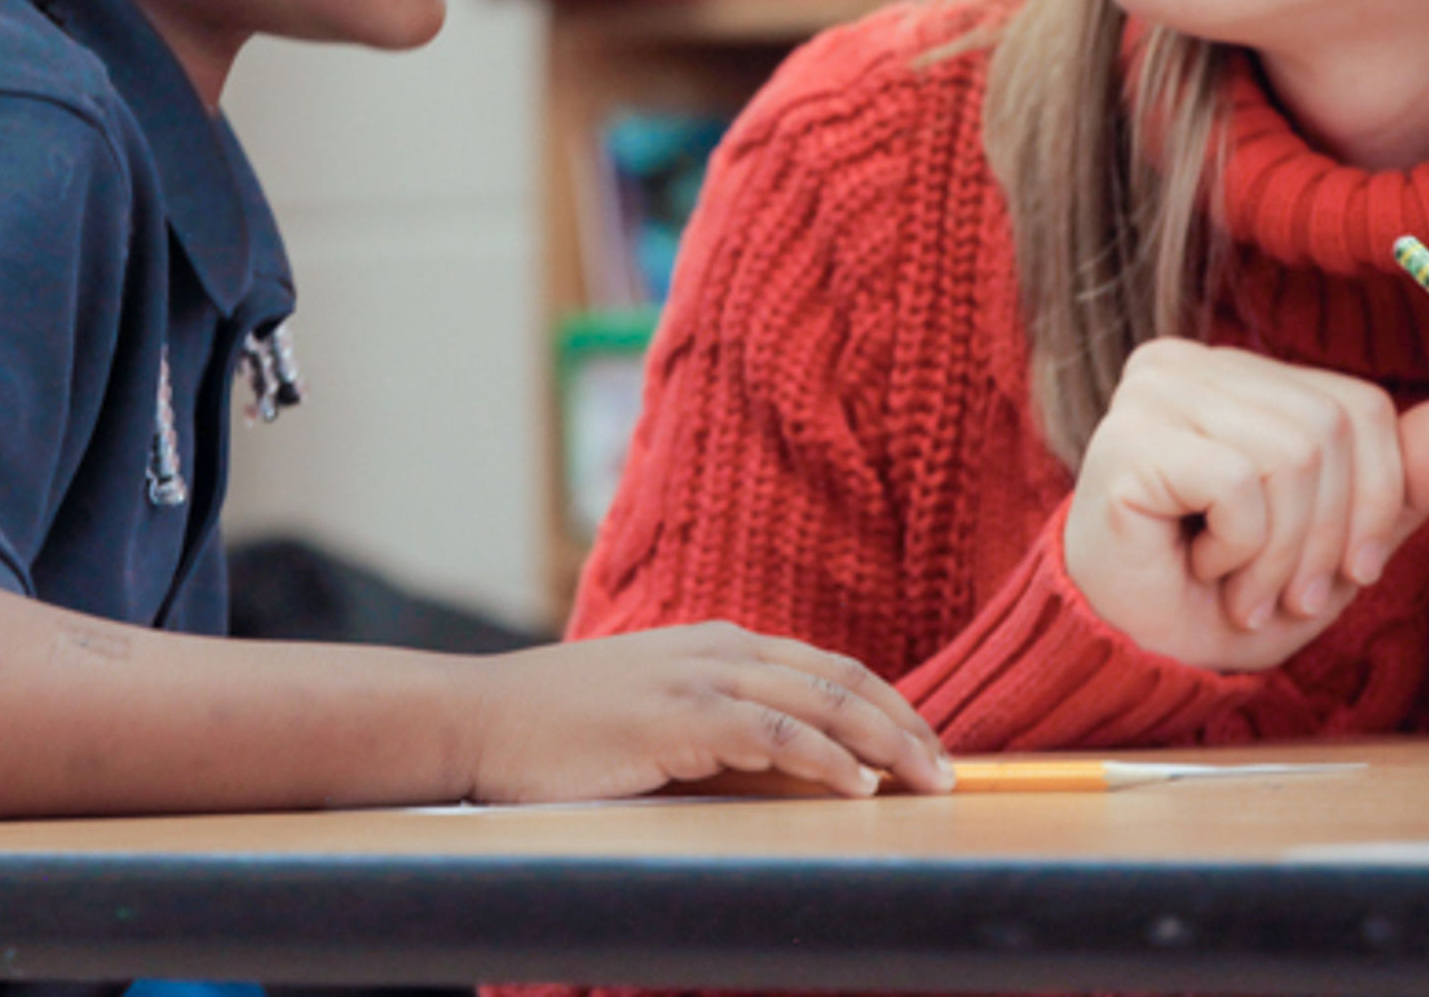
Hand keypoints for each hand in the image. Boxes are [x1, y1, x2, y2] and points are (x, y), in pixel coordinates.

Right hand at [460, 623, 954, 803]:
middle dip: (905, 724)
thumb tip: (797, 776)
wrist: (477, 721)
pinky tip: (856, 785)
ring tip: (926, 781)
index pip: (827, 668)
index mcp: (718, 644)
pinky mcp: (672, 717)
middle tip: (950, 771)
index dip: (887, 705)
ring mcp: (694, 677)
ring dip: (883, 741)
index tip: (928, 747)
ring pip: (818, 699)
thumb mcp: (655, 716)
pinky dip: (822, 757)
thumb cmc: (560, 732)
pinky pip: (768, 734)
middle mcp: (717, 648)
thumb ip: (722, 733)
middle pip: (839, 677)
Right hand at [1061, 338, 1428, 671]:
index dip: (1379, 497)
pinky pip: (1240, 486)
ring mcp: (1153, 393)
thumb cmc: (1222, 596)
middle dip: (1328, 537)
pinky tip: (1197, 569)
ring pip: (1292, 456)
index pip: (1359, 406)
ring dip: (1281, 555)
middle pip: (1330, 429)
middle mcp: (1190, 363)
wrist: (1131, 652)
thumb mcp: (1333, 548)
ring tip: (1243, 592)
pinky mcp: (1128, 438)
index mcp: (1240, 374)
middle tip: (1289, 598)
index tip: (1352, 574)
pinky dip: (1238, 551)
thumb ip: (1395, 488)